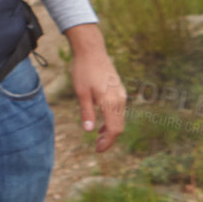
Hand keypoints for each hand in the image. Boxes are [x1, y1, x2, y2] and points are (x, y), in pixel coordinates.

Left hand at [64, 23, 126, 153]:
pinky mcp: (119, 90)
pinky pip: (118, 110)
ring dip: (110, 130)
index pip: (114, 129)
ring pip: (119, 118)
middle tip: (97, 147)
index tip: (98, 150)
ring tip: (97, 137)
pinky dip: (111, 120)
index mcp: (110, 102)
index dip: (107, 142)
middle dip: (109, 139)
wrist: (91, 51)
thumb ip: (86, 112)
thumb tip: (89, 130)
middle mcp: (120, 99)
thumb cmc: (83, 70)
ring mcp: (121, 94)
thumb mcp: (81, 93)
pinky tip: (101, 123)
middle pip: (119, 126)